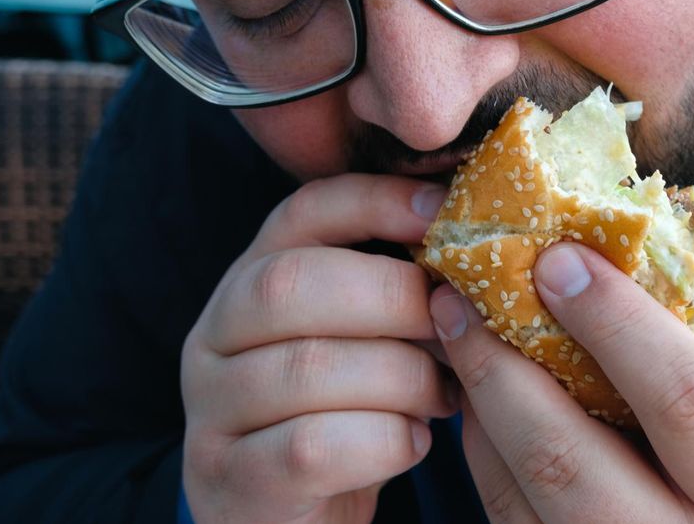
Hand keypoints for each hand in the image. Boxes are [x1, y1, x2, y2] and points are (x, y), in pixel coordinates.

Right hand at [180, 175, 459, 523]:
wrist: (291, 517)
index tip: (442, 211)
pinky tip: (413, 443)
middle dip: (394, 298)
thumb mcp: (366, 340)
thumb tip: (482, 240)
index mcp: (251, 280)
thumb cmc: (347, 415)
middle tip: (454, 327)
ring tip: (442, 395)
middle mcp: (214, 335)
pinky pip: (312, 448)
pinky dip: (384, 441)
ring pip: (309, 368)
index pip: (300, 212)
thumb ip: (398, 289)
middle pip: (292, 284)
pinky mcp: (231, 480)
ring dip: (401, 378)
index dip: (373, 202)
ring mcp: (210, 410)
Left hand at [430, 243, 693, 523]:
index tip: (558, 259)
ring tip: (453, 332)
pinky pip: (506, 515)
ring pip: (520, 495)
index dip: (616, 324)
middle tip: (459, 296)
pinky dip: (485, 450)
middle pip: (569, 462)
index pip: (687, 400)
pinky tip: (479, 398)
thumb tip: (589, 261)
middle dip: (503, 370)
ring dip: (479, 404)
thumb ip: (690, 364)